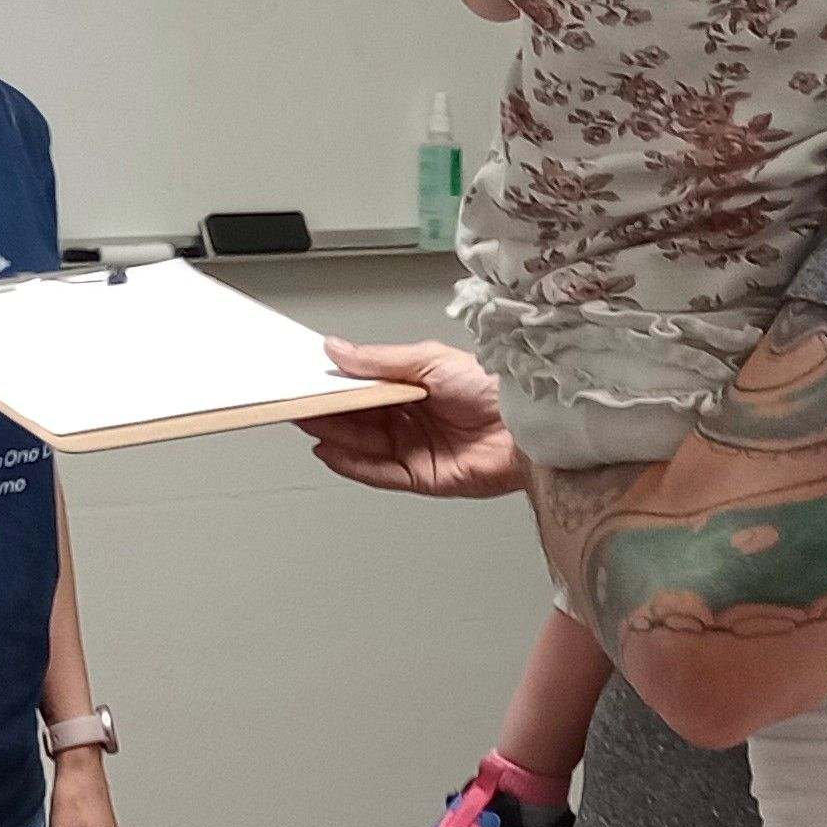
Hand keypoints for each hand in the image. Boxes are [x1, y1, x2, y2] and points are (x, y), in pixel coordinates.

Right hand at [300, 339, 525, 498]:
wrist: (529, 424)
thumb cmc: (494, 386)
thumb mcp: (427, 360)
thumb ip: (378, 360)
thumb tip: (337, 349)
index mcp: (412, 386)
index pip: (362, 388)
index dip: (335, 386)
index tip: (306, 380)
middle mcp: (411, 418)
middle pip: (358, 418)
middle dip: (327, 411)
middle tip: (297, 403)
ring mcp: (415, 448)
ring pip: (364, 444)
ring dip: (334, 435)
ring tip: (307, 423)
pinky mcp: (422, 476)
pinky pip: (379, 472)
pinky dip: (353, 464)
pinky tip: (331, 452)